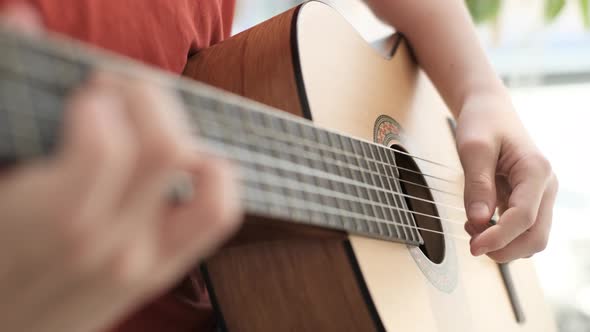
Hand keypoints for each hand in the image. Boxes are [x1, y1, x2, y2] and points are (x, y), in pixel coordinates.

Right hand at [0, 5, 241, 331]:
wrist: (4, 327)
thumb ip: (6, 106)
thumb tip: (24, 18)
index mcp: (51, 222)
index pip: (109, 146)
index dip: (103, 102)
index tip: (86, 93)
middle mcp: (109, 246)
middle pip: (164, 147)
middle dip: (144, 98)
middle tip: (115, 89)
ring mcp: (145, 262)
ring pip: (204, 177)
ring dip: (182, 131)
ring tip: (147, 121)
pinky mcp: (163, 269)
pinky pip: (216, 213)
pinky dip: (214, 175)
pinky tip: (185, 159)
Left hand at [456, 92, 557, 262]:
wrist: (490, 110)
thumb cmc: (482, 123)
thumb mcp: (473, 148)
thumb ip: (476, 184)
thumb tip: (478, 221)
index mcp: (535, 170)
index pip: (524, 218)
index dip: (498, 238)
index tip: (473, 246)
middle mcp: (546, 185)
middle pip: (536, 237)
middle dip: (505, 249)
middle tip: (472, 244)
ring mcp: (541, 194)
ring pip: (533, 238)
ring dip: (504, 245)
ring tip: (473, 228)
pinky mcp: (530, 200)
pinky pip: (522, 229)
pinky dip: (503, 236)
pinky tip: (479, 224)